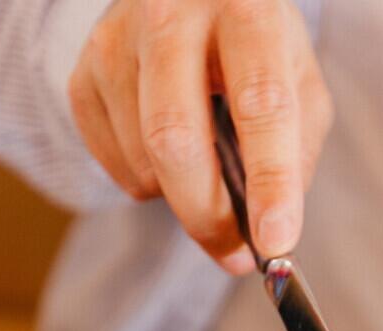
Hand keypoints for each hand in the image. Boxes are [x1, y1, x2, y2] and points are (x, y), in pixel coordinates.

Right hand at [68, 0, 332, 271]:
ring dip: (180, 195)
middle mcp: (173, 13)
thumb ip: (297, 154)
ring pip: (144, 163)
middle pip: (176, 140)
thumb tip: (268, 235)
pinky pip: (116, 167)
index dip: (270, 181)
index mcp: (247, 10)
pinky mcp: (84, 75)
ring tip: (203, 166)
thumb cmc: (254, 53)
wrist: (187, 3)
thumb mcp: (299, 84)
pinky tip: (165, 150)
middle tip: (234, 252)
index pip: (260, 104)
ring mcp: (117, 42)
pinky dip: (149, 184)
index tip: (274, 241)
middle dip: (208, 215)